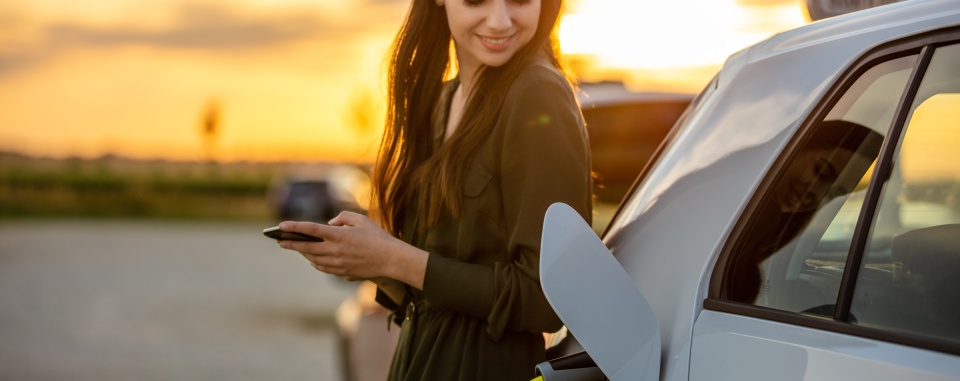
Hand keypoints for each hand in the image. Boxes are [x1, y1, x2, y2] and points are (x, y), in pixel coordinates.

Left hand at [276, 212, 426, 287]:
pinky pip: (323, 268)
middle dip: (290, 244)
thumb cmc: (377, 237)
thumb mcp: (361, 219)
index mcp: (339, 236)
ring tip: (295, 247)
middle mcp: (335, 251)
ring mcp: (338, 264)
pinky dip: (315, 262)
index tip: (280, 226)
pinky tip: (312, 258)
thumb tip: (330, 224)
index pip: (311, 230)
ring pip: (313, 259)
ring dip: (302, 253)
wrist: (391, 260)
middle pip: (306, 248)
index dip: (294, 227)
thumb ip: (342, 217)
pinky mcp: (342, 273)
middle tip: (279, 241)